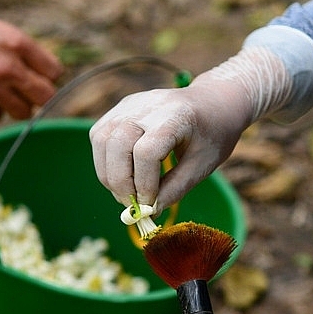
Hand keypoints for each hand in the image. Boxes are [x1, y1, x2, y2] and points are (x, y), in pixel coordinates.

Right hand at [0, 10, 63, 121]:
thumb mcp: (0, 32)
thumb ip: (26, 53)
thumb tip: (51, 77)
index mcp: (17, 43)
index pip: (54, 71)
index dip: (47, 76)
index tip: (38, 76)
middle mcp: (8, 67)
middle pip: (46, 96)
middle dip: (38, 96)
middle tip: (25, 91)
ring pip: (24, 112)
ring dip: (15, 105)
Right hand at [88, 76, 251, 209]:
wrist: (212, 102)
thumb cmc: (212, 134)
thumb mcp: (203, 165)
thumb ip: (175, 188)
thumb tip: (149, 211)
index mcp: (174, 117)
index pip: (146, 153)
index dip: (144, 183)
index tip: (151, 203)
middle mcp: (147, 105)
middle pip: (116, 144)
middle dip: (120, 182)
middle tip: (133, 204)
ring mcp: (130, 104)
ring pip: (101, 139)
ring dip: (108, 173)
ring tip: (126, 193)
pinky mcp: (120, 108)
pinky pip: (100, 135)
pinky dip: (105, 160)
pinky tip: (123, 175)